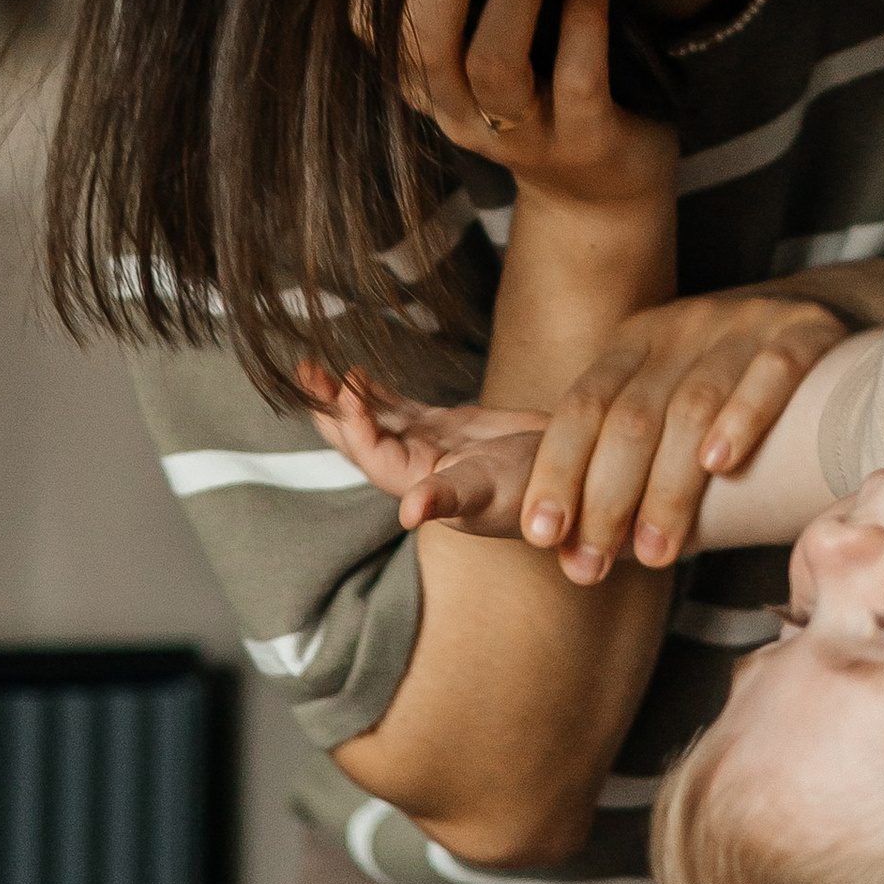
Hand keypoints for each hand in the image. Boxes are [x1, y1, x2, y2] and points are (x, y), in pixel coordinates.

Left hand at [306, 381, 546, 534]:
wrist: (580, 478)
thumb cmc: (542, 493)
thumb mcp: (500, 491)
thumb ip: (454, 498)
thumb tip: (409, 514)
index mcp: (425, 488)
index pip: (374, 457)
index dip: (354, 425)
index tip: (342, 386)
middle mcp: (419, 470)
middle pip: (362, 440)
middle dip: (330, 410)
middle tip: (304, 373)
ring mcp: (431, 449)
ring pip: (376, 422)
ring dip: (345, 398)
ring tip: (313, 368)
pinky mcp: (447, 430)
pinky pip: (401, 411)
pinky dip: (378, 394)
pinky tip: (358, 375)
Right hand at [390, 0, 675, 223]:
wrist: (605, 185)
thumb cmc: (545, 74)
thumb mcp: (493, 18)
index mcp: (423, 74)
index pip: (371, 19)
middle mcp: (457, 109)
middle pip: (426, 39)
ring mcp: (519, 136)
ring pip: (494, 64)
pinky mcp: (584, 145)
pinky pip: (576, 85)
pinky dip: (582, 24)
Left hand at [516, 285, 856, 580]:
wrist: (821, 322)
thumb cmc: (729, 391)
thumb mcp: (664, 399)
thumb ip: (620, 458)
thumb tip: (568, 550)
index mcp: (635, 342)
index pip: (583, 406)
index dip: (558, 469)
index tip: (544, 535)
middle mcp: (682, 326)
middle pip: (632, 415)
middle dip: (607, 497)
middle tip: (594, 566)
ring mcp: (744, 324)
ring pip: (693, 406)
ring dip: (669, 487)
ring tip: (657, 552)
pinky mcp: (803, 330)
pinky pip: (771, 371)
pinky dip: (742, 416)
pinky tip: (723, 465)